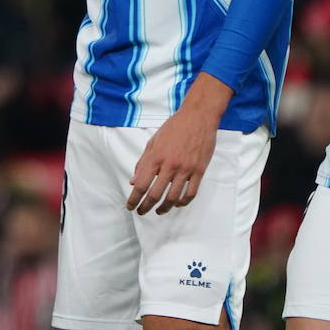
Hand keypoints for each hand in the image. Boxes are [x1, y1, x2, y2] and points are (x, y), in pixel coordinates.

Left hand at [127, 73, 230, 214]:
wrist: (198, 117)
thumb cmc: (174, 127)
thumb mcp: (153, 141)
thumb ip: (142, 162)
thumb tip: (132, 181)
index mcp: (155, 157)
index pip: (141, 184)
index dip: (134, 198)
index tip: (130, 206)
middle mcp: (169, 165)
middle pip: (155, 194)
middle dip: (146, 206)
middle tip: (141, 212)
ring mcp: (185, 169)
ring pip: (173, 197)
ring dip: (164, 208)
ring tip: (158, 211)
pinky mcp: (199, 171)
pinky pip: (191, 193)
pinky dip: (182, 202)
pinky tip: (176, 204)